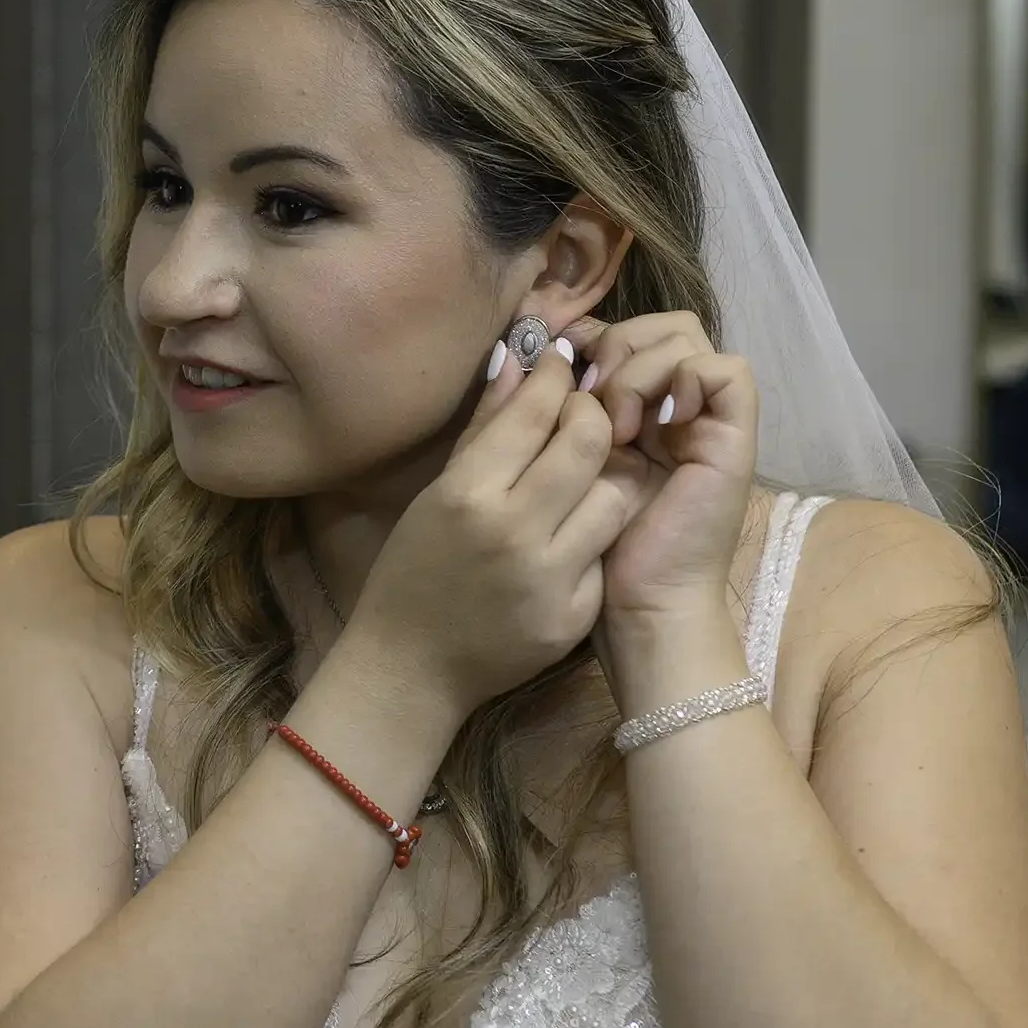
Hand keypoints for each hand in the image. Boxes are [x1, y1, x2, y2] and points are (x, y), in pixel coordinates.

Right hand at [352, 336, 643, 716]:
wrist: (411, 668)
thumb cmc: (414, 570)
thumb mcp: (437, 493)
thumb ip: (484, 427)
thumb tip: (518, 360)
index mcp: (468, 492)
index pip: (535, 409)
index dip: (556, 376)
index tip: (561, 365)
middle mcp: (513, 530)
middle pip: (591, 440)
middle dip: (594, 414)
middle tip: (582, 414)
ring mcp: (550, 578)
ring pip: (616, 495)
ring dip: (603, 478)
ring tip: (580, 481)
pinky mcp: (575, 616)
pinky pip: (605, 554)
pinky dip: (593, 539)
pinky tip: (568, 541)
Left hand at [561, 312, 757, 631]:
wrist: (641, 605)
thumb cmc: (594, 546)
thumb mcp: (563, 462)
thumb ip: (555, 408)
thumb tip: (535, 348)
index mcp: (640, 409)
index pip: (629, 332)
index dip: (595, 337)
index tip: (562, 371)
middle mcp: (678, 407)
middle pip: (661, 324)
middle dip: (617, 346)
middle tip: (592, 397)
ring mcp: (710, 419)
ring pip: (685, 337)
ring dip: (639, 369)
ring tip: (619, 424)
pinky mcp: (735, 436)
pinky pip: (725, 370)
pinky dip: (684, 380)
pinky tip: (653, 425)